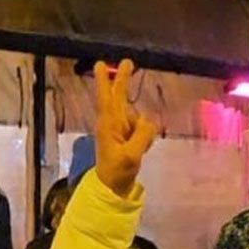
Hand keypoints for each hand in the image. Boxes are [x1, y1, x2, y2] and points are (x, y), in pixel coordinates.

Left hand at [93, 60, 156, 196]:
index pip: (106, 99)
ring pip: (138, 118)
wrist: (113, 186)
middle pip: (118, 96)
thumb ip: (142, 135)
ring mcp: (121, 128)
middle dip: (122, 79)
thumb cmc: (117, 171)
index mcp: (109, 125)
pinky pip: (144, 128)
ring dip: (142, 130)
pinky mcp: (128, 135)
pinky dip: (146, 137)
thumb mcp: (132, 155)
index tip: (100, 64)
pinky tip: (141, 149)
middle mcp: (113, 122)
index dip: (105, 81)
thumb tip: (148, 120)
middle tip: (128, 62)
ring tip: (138, 150)